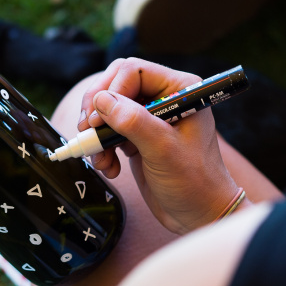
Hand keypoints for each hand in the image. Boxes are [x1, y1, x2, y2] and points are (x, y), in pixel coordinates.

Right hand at [78, 58, 242, 233]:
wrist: (199, 215)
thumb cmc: (194, 182)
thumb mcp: (163, 150)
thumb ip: (133, 122)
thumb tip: (102, 101)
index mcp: (179, 90)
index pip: (132, 71)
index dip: (110, 91)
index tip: (97, 120)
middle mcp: (164, 97)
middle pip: (116, 84)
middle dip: (97, 108)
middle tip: (87, 131)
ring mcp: (150, 117)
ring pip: (108, 108)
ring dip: (97, 133)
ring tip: (100, 158)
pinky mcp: (138, 136)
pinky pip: (109, 130)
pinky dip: (102, 147)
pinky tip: (110, 167)